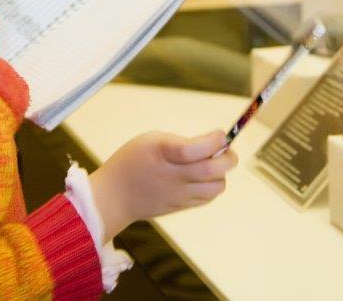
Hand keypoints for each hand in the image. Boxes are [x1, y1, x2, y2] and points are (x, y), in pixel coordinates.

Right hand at [88, 130, 237, 240]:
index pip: (194, 150)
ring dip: (221, 174)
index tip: (220, 134)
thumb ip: (181, 142)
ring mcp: (178, 195)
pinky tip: (204, 178)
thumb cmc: (131, 161)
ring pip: (215, 187)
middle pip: (212, 170)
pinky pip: (207, 198)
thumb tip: (211, 145)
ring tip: (213, 164)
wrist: (114, 196)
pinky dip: (212, 186)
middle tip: (226, 150)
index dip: (215, 141)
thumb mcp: (151, 140)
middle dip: (228, 158)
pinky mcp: (181, 207)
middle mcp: (172, 176)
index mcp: (162, 154)